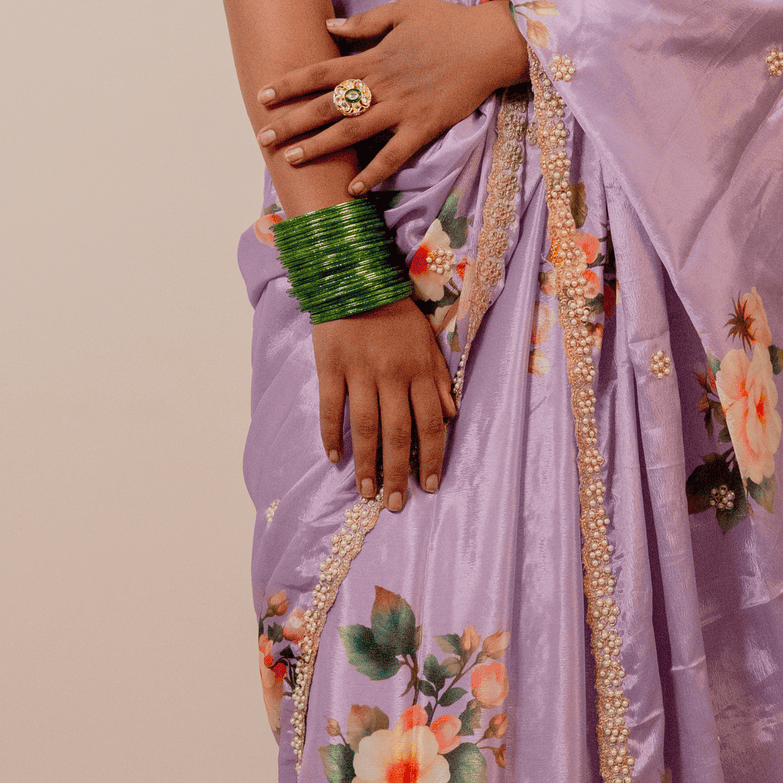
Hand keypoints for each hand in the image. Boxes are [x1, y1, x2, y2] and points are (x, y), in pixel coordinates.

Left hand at [258, 0, 528, 194]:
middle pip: (327, 105)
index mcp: (373, 56)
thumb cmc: (448, 23)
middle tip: (262, 136)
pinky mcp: (425, 126)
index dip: (290, 84)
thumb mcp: (403, 11)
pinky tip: (353, 189)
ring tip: (291, 160)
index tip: (263, 95)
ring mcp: (402, 109)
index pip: (321, 71)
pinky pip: (395, 155)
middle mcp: (382, 85)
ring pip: (352, 131)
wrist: (490, 44)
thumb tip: (329, 26)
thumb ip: (365, 23)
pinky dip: (374, 172)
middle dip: (292, 121)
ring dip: (319, 147)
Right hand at [316, 295, 457, 509]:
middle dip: (399, 471)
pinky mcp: (330, 366)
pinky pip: (330, 406)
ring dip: (366, 462)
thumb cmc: (396, 314)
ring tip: (367, 491)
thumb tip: (452, 415)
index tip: (429, 486)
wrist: (355, 279)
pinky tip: (334, 457)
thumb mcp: (427, 342)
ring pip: (364, 426)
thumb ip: (439, 379)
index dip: (432, 457)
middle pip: (397, 432)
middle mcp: (392, 375)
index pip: (430, 423)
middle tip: (396, 503)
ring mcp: (359, 371)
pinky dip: (331, 433)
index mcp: (419, 370)